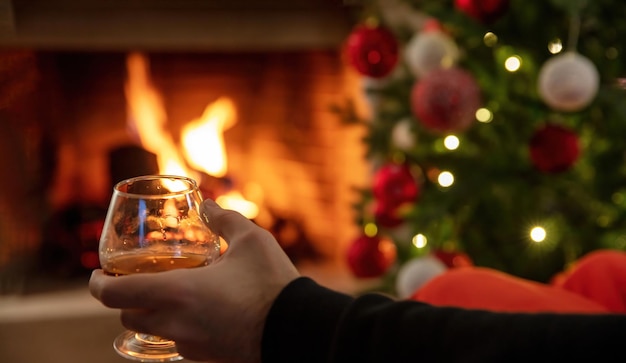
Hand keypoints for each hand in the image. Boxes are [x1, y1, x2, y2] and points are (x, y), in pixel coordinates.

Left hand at [89, 199, 299, 362]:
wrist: (296, 329)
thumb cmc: (271, 283)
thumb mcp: (251, 240)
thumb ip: (224, 219)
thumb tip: (208, 204)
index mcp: (176, 293)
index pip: (114, 295)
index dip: (97, 284)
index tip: (95, 275)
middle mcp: (175, 323)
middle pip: (128, 316)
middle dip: (125, 298)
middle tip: (138, 280)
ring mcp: (190, 344)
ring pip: (153, 330)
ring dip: (152, 313)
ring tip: (172, 293)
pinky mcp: (207, 357)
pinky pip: (178, 341)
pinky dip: (176, 325)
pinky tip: (201, 310)